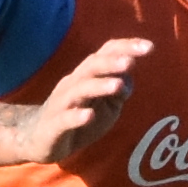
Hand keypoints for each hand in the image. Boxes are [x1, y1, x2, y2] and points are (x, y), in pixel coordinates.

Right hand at [19, 32, 148, 162]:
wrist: (38, 139)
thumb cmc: (77, 119)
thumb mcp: (105, 107)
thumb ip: (119, 92)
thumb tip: (129, 80)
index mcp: (87, 76)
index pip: (106, 54)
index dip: (126, 48)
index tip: (150, 47)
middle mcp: (73, 84)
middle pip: (92, 66)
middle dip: (112, 62)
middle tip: (131, 62)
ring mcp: (61, 104)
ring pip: (79, 89)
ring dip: (99, 86)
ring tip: (118, 85)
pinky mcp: (53, 126)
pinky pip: (64, 119)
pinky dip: (76, 116)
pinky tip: (89, 116)